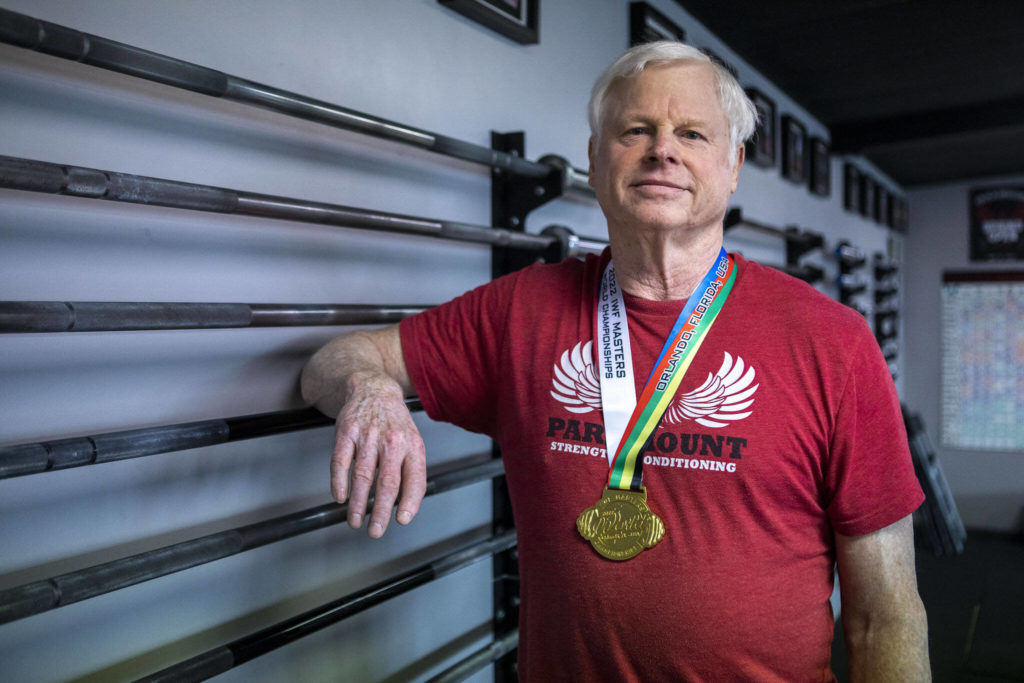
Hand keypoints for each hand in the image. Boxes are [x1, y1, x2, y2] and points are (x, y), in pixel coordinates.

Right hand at [331, 371, 426, 537]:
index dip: (410, 502)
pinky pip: (340, 462)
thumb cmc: (394, 423)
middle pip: (387, 483)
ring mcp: (368, 436)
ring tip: (355, 521)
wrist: (373, 390)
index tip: (402, 520)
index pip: (415, 479)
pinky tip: (339, 497)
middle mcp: (392, 441)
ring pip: (362, 476)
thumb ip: (411, 471)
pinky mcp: (346, 433)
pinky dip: (339, 482)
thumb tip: (407, 506)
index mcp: (412, 446)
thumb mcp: (412, 441)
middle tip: (376, 530)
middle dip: (381, 511)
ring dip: (358, 503)